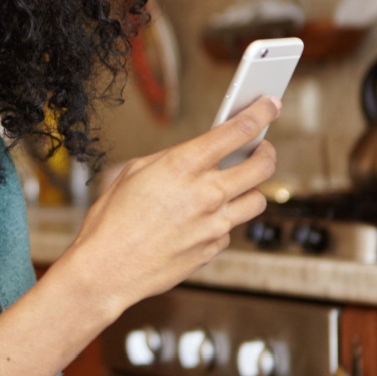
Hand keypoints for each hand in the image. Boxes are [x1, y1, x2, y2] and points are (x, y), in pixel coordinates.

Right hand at [58, 97, 279, 314]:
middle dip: (267, 152)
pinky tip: (200, 220)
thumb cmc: (112, 221)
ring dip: (250, 189)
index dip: (260, 114)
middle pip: (263, 166)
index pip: (238, 131)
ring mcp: (214, 225)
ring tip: (234, 186)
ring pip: (257, 200)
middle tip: (261, 149)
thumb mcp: (134, 173)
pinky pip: (231, 228)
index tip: (269, 106)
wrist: (107, 269)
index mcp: (183, 166)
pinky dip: (222, 221)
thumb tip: (196, 153)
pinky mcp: (213, 248)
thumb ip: (171, 159)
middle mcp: (206, 194)